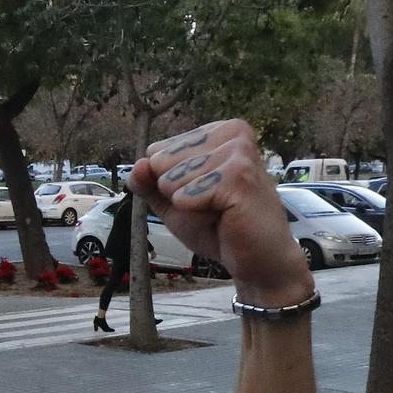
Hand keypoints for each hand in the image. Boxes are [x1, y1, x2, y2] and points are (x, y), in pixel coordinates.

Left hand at [128, 120, 310, 302]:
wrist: (256, 260)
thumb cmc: (219, 228)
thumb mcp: (174, 203)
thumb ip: (149, 184)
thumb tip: (136, 165)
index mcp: (218, 132)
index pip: (157, 151)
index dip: (168, 183)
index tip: (200, 195)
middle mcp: (233, 133)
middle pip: (161, 161)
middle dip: (177, 194)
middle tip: (211, 207)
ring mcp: (239, 152)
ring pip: (172, 178)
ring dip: (188, 205)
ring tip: (219, 212)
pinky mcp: (240, 176)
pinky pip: (187, 194)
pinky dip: (195, 213)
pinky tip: (223, 217)